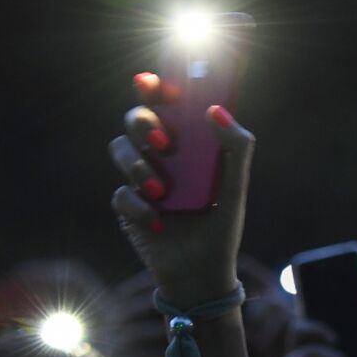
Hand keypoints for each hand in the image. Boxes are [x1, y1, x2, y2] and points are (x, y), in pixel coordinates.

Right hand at [108, 73, 251, 306]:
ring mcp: (140, 180)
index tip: (154, 80)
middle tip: (163, 140)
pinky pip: (120, 193)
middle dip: (143, 122)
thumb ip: (236, 150)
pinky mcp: (127, 207)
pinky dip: (137, 205)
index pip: (167, 105)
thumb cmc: (221, 231)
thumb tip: (218, 110)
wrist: (203, 277)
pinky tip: (156, 221)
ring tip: (161, 191)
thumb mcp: (235, 191)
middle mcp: (161, 157)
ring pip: (120, 149)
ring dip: (138, 165)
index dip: (155, 86)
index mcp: (188, 146)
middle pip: (137, 119)